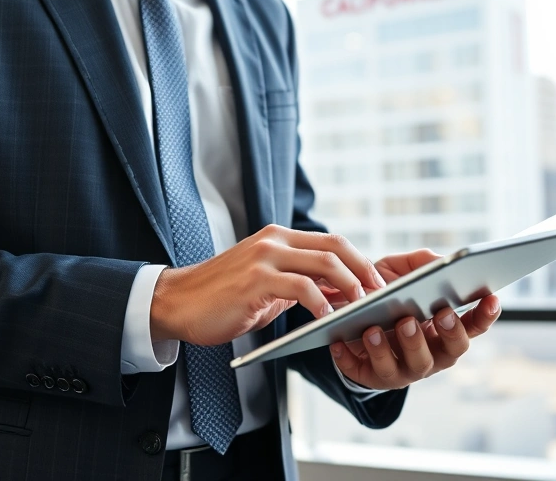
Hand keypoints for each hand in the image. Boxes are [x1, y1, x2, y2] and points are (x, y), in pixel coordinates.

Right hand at [151, 224, 384, 345]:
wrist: (177, 304)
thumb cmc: (222, 299)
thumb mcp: (267, 287)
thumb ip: (300, 284)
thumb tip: (339, 294)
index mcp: (278, 238)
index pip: (332, 241)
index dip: (360, 261)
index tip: (377, 284)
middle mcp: (274, 241)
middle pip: (335, 247)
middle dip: (363, 272)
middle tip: (379, 296)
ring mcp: (264, 258)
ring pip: (324, 263)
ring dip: (349, 286)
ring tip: (360, 307)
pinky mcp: (255, 280)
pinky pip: (301, 287)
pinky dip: (320, 302)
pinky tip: (326, 318)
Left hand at [330, 249, 501, 389]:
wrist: (345, 315)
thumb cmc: (382, 293)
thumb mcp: (399, 270)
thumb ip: (421, 262)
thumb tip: (442, 260)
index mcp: (443, 330)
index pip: (473, 326)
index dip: (485, 315)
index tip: (491, 298)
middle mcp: (430, 354)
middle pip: (450, 352)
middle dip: (448, 334)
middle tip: (440, 313)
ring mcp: (402, 369)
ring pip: (412, 366)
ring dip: (402, 346)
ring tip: (382, 326)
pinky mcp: (370, 377)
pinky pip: (365, 373)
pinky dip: (351, 358)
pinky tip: (340, 341)